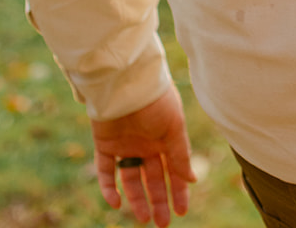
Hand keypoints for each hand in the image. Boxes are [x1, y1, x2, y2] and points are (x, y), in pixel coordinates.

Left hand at [91, 86, 196, 226]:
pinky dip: (109, 188)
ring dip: (136, 199)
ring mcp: (125, 145)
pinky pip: (105, 171)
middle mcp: (146, 143)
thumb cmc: (155, 100)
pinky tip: (116, 203)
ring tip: (143, 219)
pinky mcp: (104, 145)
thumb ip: (180, 154)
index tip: (182, 211)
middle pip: (153, 178)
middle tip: (163, 223)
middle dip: (159, 200)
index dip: (178, 190)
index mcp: (165, 138)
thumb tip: (192, 179)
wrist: (125, 82)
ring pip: (130, 179)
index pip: (173, 169)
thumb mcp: (174, 128)